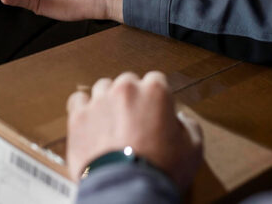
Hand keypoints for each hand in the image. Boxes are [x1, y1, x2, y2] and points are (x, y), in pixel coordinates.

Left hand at [66, 71, 202, 190]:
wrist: (127, 190)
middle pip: (128, 82)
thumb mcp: (192, 149)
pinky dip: (84, 109)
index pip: (156, 80)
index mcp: (155, 91)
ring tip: (112, 124)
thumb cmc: (159, 170)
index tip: (155, 112)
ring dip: (107, 102)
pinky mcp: (79, 116)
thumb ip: (189, 127)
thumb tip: (181, 121)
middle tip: (134, 122)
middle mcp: (126, 89)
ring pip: (103, 89)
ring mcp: (100, 100)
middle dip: (131, 98)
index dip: (156, 98)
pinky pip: (79, 101)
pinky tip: (91, 122)